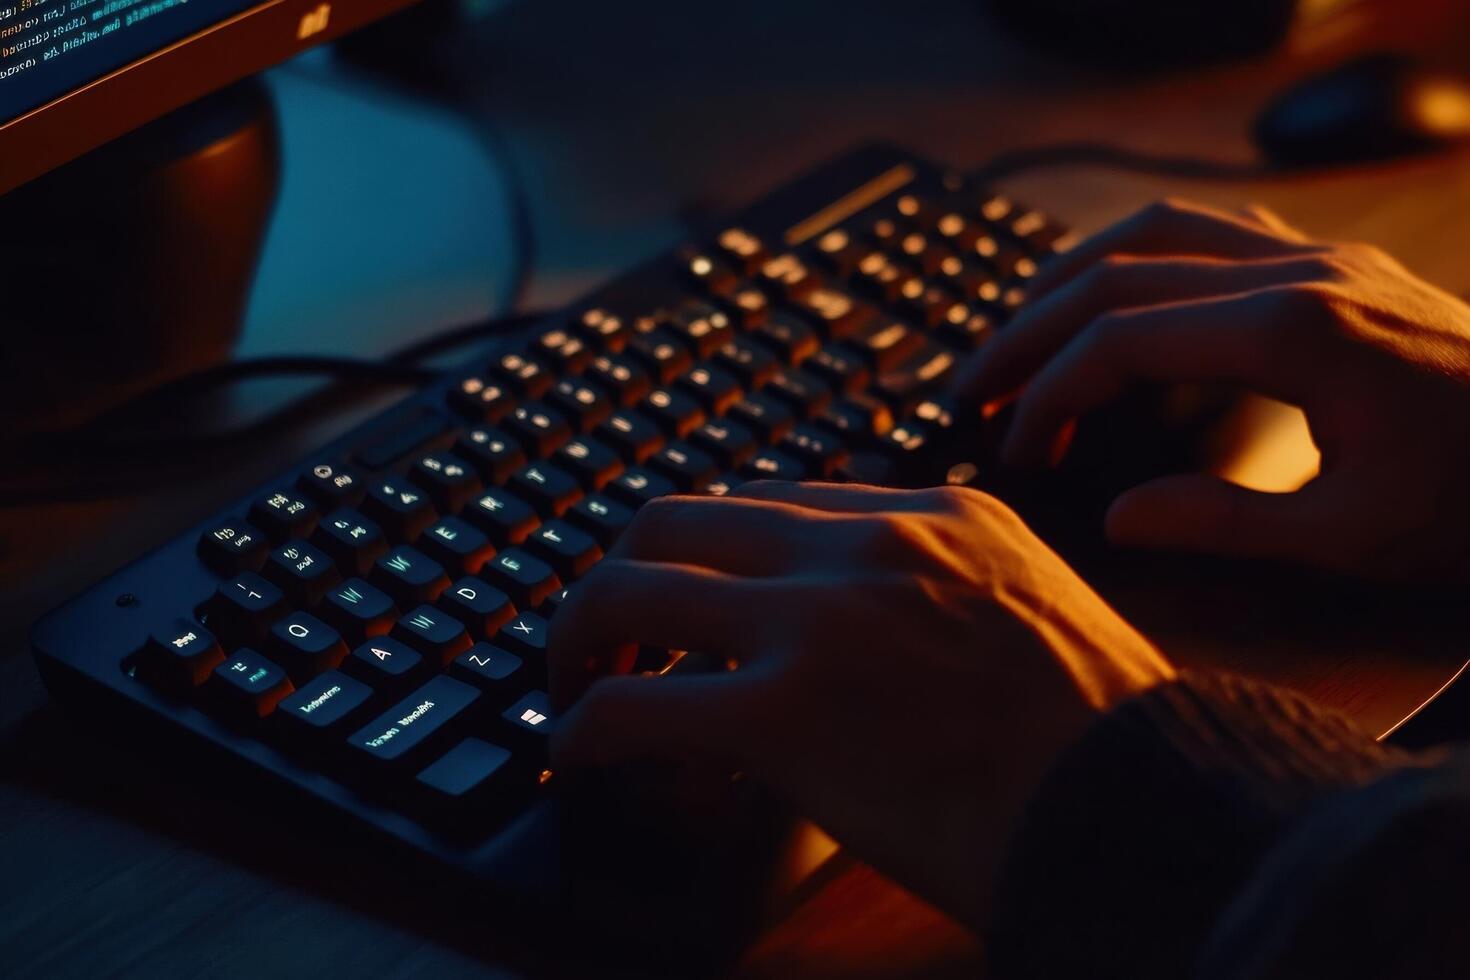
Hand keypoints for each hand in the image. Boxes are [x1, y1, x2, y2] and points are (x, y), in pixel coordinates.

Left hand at [548, 482, 1172, 930]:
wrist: (1152, 808)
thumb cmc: (1112, 740)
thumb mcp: (1037, 615)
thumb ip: (950, 595)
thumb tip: (874, 637)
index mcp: (936, 514)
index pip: (769, 503)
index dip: (706, 554)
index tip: (684, 599)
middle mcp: (868, 547)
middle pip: (678, 520)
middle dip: (623, 576)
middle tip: (609, 636)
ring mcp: (821, 623)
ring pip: (631, 588)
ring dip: (582, 636)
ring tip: (578, 685)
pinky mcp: (788, 716)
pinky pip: (633, 708)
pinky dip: (584, 729)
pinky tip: (578, 756)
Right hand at [953, 197, 1469, 581]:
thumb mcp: (1352, 537)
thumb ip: (1220, 524)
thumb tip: (1121, 518)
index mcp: (1293, 333)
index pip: (1120, 339)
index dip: (1048, 393)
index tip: (1016, 447)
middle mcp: (1299, 273)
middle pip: (1115, 272)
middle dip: (1028, 331)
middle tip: (973, 388)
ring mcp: (1320, 258)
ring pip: (1157, 231)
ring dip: (1071, 277)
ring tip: (1020, 333)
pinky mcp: (1339, 266)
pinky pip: (1212, 232)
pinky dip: (1140, 256)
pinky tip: (1119, 294)